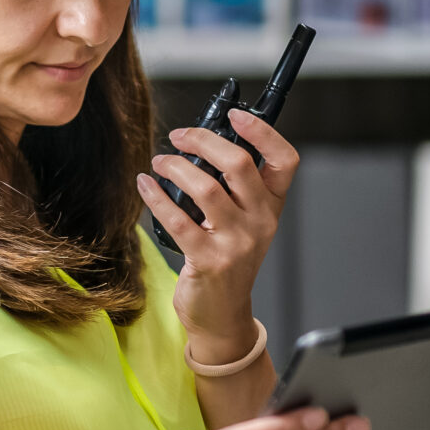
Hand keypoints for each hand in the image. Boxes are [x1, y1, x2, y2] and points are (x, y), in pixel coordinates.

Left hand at [136, 109, 300, 360]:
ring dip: (175, 166)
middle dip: (204, 140)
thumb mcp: (244, 222)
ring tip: (159, 162)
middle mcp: (261, 221)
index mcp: (272, 206)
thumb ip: (234, 186)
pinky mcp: (208, 260)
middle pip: (239, 163)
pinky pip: (177, 218)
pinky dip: (156, 196)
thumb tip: (199, 141)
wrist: (223, 315)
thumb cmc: (228, 260)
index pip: (284, 160)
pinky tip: (145, 185)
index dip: (263, 131)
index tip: (235, 114)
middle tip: (179, 136)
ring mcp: (236, 242)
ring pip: (205, 187)